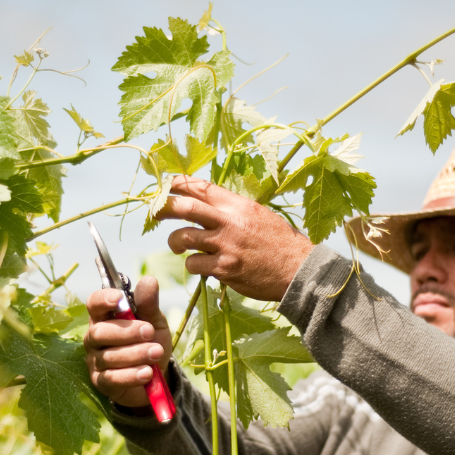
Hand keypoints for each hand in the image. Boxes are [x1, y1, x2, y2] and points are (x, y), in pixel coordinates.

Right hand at [84, 277, 171, 407]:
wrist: (156, 376)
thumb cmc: (149, 342)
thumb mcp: (154, 322)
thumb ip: (149, 304)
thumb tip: (149, 280)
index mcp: (104, 317)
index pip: (94, 303)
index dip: (103, 299)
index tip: (119, 298)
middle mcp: (94, 337)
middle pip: (100, 332)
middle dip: (126, 331)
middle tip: (150, 331)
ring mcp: (95, 361)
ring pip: (108, 356)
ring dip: (135, 353)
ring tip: (157, 352)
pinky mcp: (101, 382)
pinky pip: (111, 378)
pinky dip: (130, 375)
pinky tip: (147, 373)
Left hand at [159, 175, 314, 300]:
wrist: (299, 270)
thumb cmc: (280, 243)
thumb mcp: (258, 215)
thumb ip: (232, 210)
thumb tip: (206, 205)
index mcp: (238, 205)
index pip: (201, 187)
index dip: (177, 183)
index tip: (164, 185)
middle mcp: (230, 221)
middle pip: (184, 207)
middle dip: (163, 208)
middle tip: (155, 214)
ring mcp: (225, 246)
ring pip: (183, 237)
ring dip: (175, 242)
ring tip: (178, 246)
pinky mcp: (224, 269)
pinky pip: (193, 264)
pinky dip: (193, 265)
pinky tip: (202, 267)